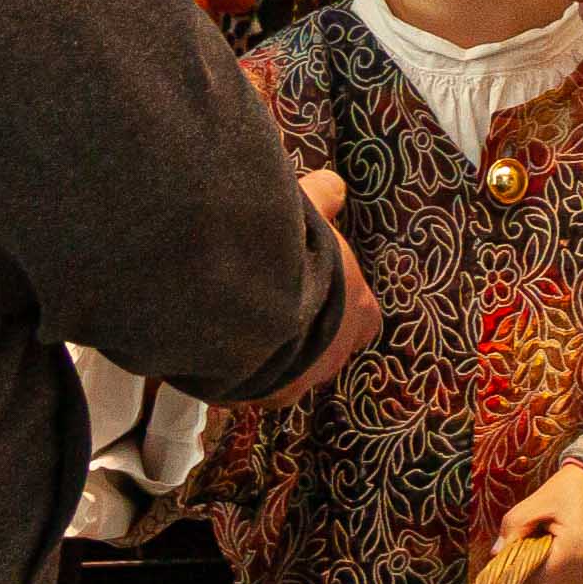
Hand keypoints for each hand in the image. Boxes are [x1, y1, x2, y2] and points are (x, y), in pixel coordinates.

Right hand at [250, 171, 377, 405]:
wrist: (242, 297)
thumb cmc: (289, 253)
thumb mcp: (310, 211)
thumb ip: (323, 197)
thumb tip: (333, 185)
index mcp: (359, 312)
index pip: (365, 319)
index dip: (345, 307)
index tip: (323, 294)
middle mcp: (335, 356)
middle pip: (326, 351)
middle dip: (305, 335)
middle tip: (276, 309)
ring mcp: (297, 384)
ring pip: (288, 376)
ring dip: (272, 358)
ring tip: (242, 330)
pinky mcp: (256, 398)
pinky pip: (247, 389)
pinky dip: (236, 374)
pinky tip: (217, 350)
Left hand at [497, 460, 582, 583]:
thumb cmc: (575, 486)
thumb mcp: (538, 501)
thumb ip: (514, 527)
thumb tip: (497, 553)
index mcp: (575, 554)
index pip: (533, 579)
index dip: (521, 561)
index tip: (523, 538)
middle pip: (547, 581)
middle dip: (537, 561)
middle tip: (542, 530)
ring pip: (560, 580)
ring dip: (553, 563)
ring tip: (559, 533)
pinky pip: (576, 575)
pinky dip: (567, 562)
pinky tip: (571, 539)